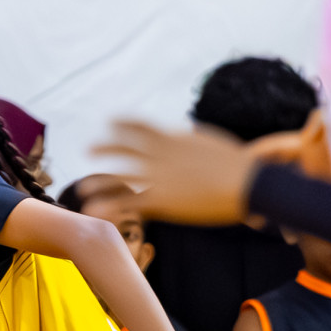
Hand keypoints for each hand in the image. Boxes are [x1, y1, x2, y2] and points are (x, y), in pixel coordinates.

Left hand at [93, 121, 262, 226]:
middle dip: (105, 148)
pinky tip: (93, 209)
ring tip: (83, 186)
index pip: (141, 127)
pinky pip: (129, 202)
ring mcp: (159, 177)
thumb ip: (192, 139)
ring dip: (100, 181)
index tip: (110, 121)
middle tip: (88, 149)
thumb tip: (188, 133)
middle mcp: (161, 154)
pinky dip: (109, 205)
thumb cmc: (238, 165)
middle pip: (124, 148)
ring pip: (121, 177)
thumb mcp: (210, 142)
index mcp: (173, 138)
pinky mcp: (162, 200)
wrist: (247, 182)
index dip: (122, 124)